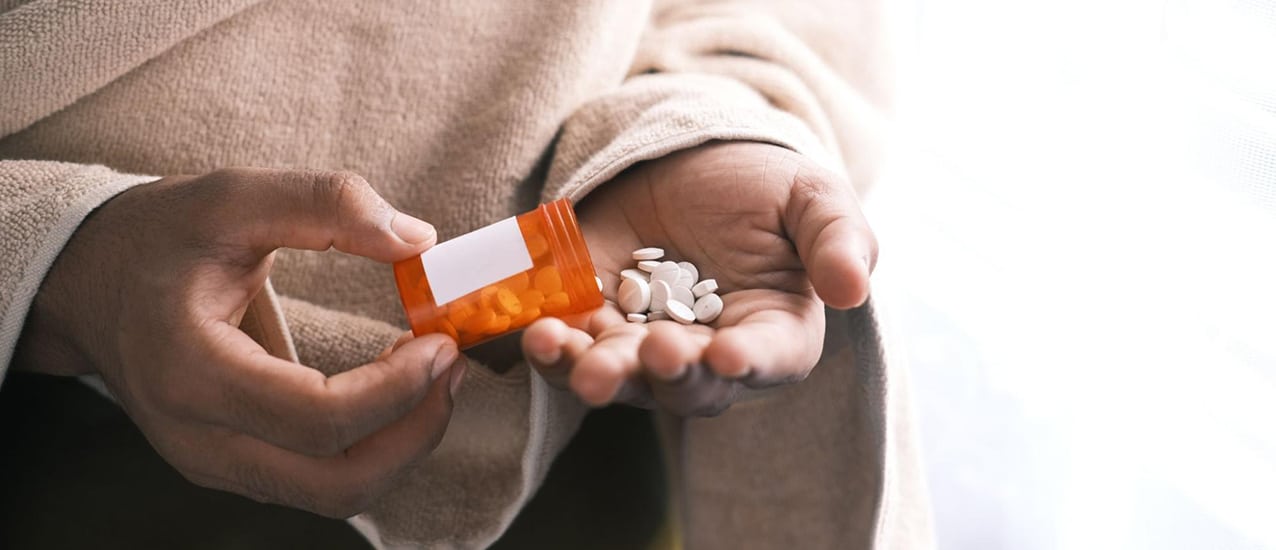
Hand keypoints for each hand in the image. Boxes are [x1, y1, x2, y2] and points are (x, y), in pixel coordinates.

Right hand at [15, 168, 462, 516]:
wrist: (88, 281)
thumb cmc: (157, 237)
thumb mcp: (232, 197)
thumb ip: (324, 204)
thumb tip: (416, 239)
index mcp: (191, 372)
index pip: (317, 419)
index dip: (397, 390)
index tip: (442, 343)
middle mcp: (198, 438)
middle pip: (334, 483)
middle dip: (414, 432)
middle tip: (452, 368)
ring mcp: (212, 462)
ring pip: (332, 495)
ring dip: (400, 445)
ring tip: (433, 377)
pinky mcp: (231, 464)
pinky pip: (316, 481)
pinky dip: (370, 446)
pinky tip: (393, 390)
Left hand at [522, 142, 876, 415]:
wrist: (689, 163)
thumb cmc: (763, 187)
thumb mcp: (812, 197)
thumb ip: (838, 239)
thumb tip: (853, 290)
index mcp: (774, 332)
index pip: (769, 358)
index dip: (749, 362)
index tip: (727, 355)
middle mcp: (709, 356)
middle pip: (689, 385)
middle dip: (667, 374)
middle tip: (651, 353)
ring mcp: (645, 345)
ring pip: (623, 378)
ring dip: (597, 373)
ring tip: (572, 357)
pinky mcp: (594, 325)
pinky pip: (572, 350)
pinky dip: (553, 349)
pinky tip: (538, 333)